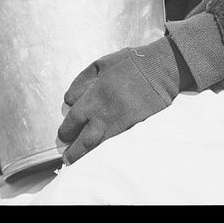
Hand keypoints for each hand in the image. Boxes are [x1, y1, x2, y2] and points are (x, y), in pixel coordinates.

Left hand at [57, 36, 190, 164]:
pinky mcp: (131, 127)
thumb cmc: (130, 63)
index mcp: (95, 91)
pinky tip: (94, 154)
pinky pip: (110, 142)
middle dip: (70, 143)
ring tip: (72, 159)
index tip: (63, 133)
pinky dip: (99, 149)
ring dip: (80, 153)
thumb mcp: (101, 64)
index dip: (66, 126)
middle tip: (65, 149)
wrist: (160, 70)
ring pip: (94, 142)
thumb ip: (82, 80)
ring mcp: (118, 120)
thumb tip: (69, 99)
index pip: (73, 115)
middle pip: (81, 133)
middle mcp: (104, 109)